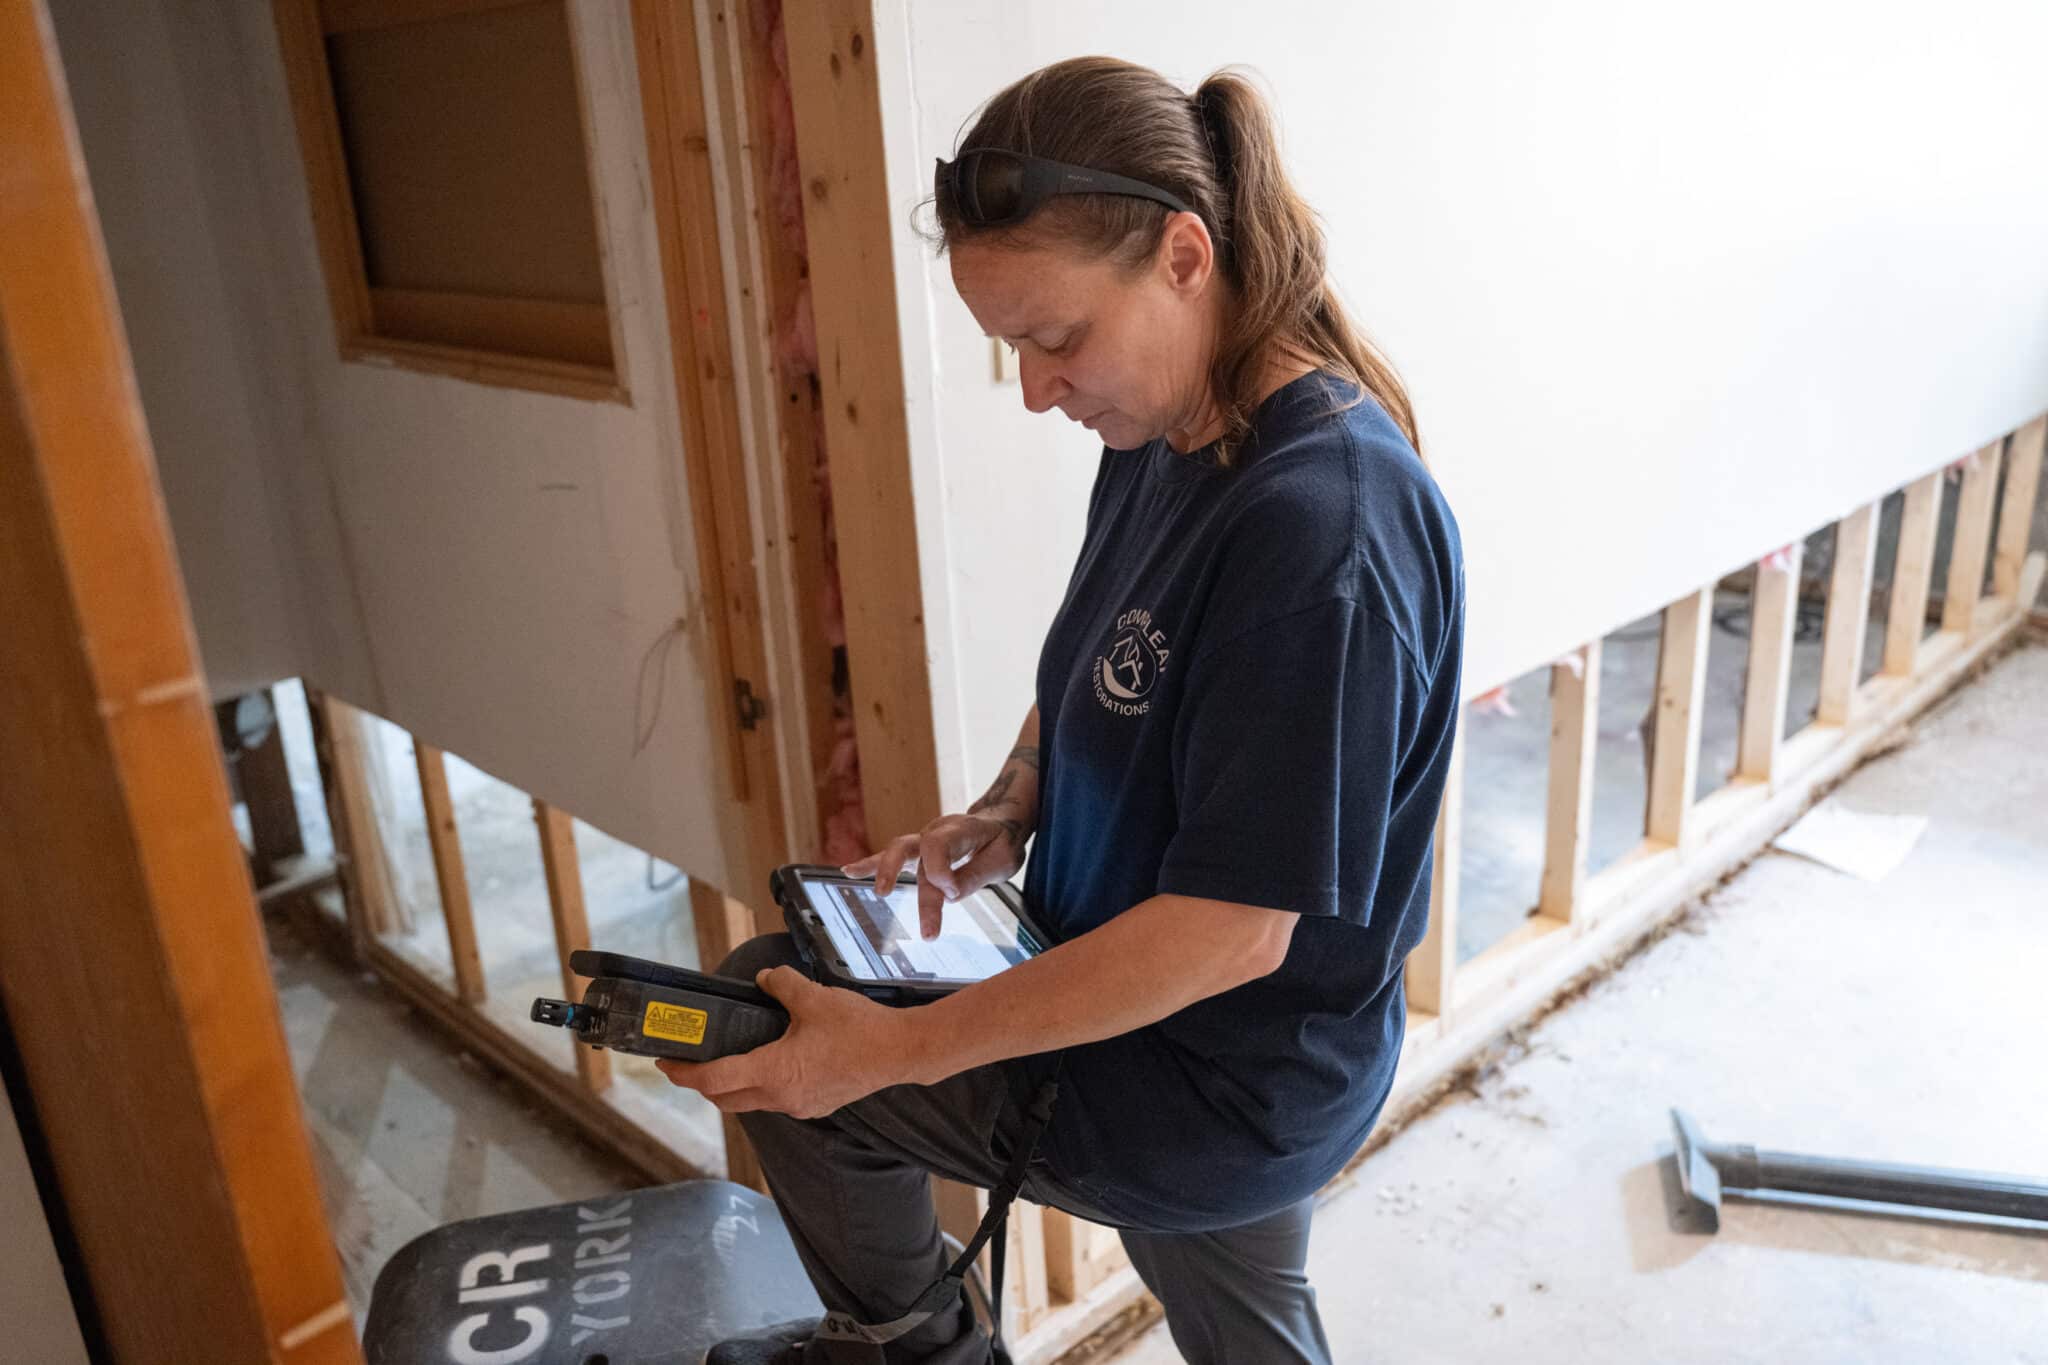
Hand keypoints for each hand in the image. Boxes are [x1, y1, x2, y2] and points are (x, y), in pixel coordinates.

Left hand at [655, 966, 914, 1117]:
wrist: (900, 1052)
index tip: (666, 1064)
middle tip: (691, 1061)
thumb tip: (765, 979)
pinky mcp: (816, 1106)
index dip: (683, 1074)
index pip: (713, 1080)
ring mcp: (799, 1107)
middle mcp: (781, 1098)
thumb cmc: (859, 1028)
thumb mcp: (813, 997)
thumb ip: (781, 985)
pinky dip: (763, 1086)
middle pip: (726, 1098)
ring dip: (733, 1085)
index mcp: (774, 1072)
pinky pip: (777, 1101)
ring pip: (751, 1102)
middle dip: (702, 1083)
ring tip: (730, 1057)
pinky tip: (773, 1063)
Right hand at [843, 809, 1027, 939]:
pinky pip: (891, 855)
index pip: (939, 846)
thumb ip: (976, 874)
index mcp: (961, 829)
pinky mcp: (918, 850)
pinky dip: (870, 864)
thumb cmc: (1001, 842)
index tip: (951, 893)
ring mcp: (924, 838)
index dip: (941, 872)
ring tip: (879, 893)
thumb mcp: (1003, 859)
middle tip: (924, 926)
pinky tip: (849, 871)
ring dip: (886, 871)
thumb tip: (950, 894)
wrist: (1000, 822)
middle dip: (917, 888)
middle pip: (915, 851)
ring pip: (898, 850)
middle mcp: (938, 830)